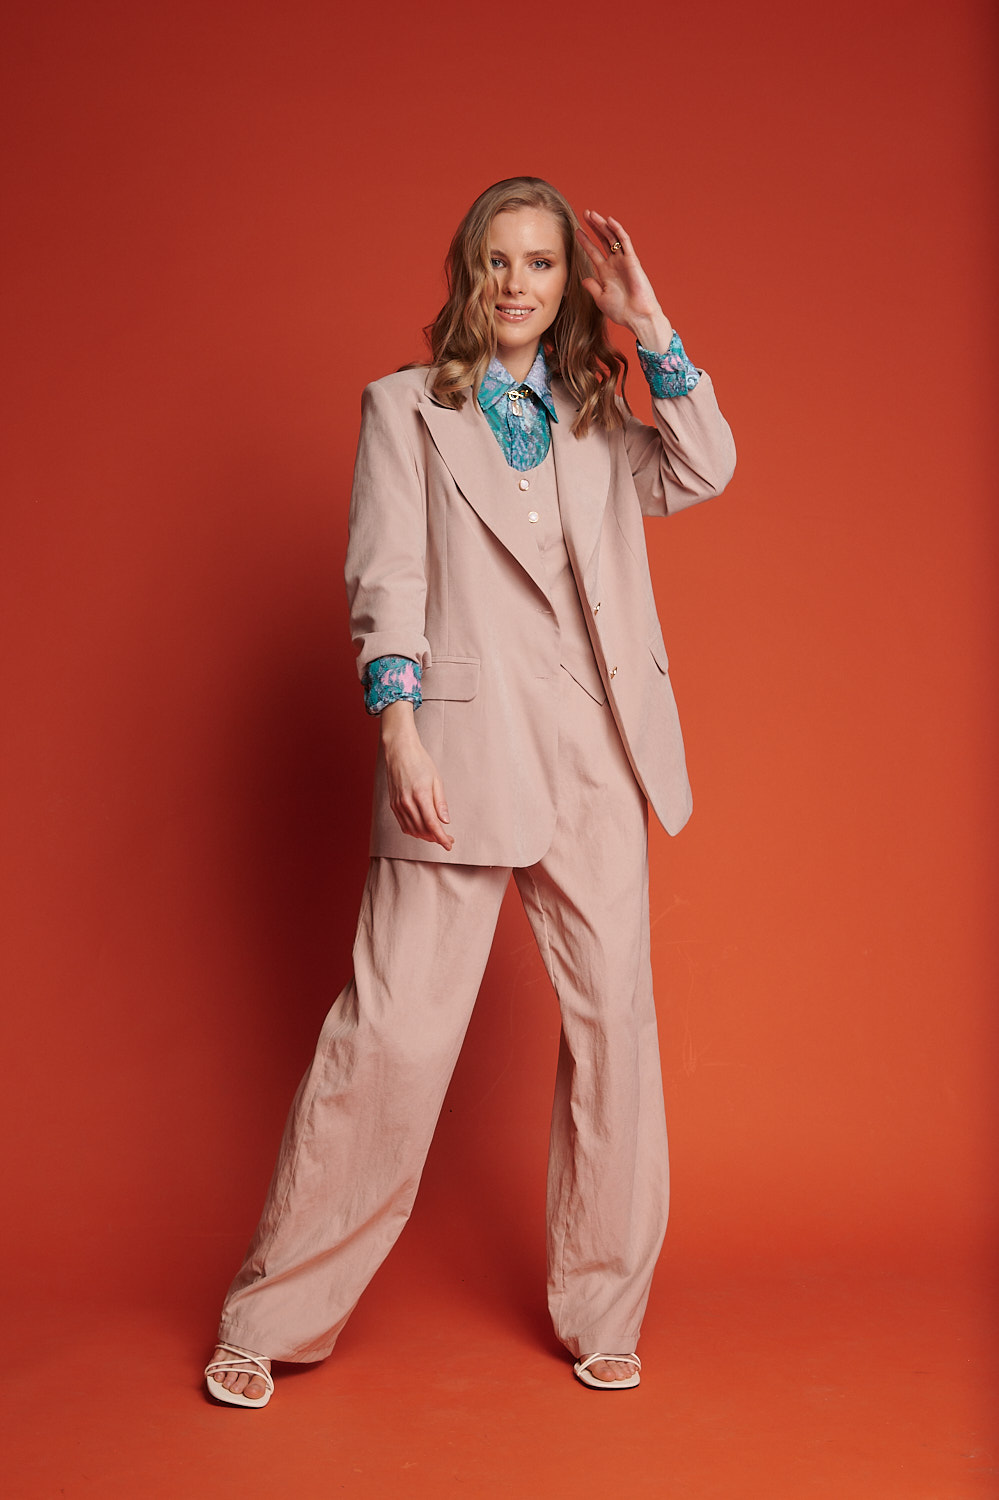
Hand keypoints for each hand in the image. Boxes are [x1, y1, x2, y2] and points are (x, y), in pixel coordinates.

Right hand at [380, 702, 453, 850]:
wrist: (400, 752)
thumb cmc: (420, 762)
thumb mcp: (437, 780)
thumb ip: (440, 802)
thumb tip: (445, 821)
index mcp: (420, 795)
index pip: (432, 824)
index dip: (441, 838)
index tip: (449, 844)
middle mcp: (407, 802)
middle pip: (422, 830)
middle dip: (436, 838)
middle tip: (448, 839)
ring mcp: (398, 804)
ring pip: (412, 830)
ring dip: (425, 837)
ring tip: (437, 836)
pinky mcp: (393, 805)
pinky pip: (404, 825)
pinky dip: (414, 831)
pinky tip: (423, 830)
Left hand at [576, 210, 672, 351]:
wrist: (637, 317)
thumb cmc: (621, 311)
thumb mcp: (601, 299)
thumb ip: (592, 287)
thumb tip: (584, 279)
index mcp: (606, 273)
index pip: (594, 252)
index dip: (586, 241)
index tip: (577, 232)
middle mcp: (615, 264)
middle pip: (603, 240)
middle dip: (594, 227)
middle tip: (585, 214)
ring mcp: (624, 261)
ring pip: (612, 237)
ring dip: (603, 225)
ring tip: (592, 214)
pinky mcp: (632, 260)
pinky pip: (625, 242)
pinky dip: (618, 230)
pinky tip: (609, 221)